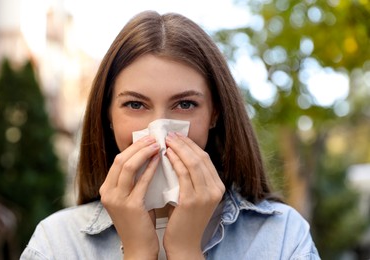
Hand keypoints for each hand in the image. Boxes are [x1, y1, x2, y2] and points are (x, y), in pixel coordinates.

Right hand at [99, 135, 160, 258]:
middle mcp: (108, 192)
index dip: (133, 147)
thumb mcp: (131, 198)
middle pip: (121, 159)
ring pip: (128, 166)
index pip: (118, 160)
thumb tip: (147, 157)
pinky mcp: (130, 206)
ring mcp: (117, 199)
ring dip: (144, 152)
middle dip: (139, 146)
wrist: (139, 248)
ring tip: (158, 144)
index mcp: (106, 189)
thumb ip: (134, 180)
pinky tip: (160, 159)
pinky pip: (142, 181)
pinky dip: (151, 167)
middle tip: (155, 137)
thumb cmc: (139, 222)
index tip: (148, 139)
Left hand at [163, 132, 224, 258]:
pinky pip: (183, 174)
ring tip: (166, 140)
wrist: (184, 245)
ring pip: (193, 163)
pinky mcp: (192, 200)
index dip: (191, 145)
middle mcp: (215, 189)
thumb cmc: (185, 220)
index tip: (178, 136)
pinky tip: (167, 154)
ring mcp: (205, 195)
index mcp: (218, 187)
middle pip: (201, 158)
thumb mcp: (194, 196)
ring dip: (179, 148)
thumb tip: (179, 154)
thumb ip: (192, 178)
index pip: (205, 159)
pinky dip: (175, 161)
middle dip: (184, 143)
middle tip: (170, 134)